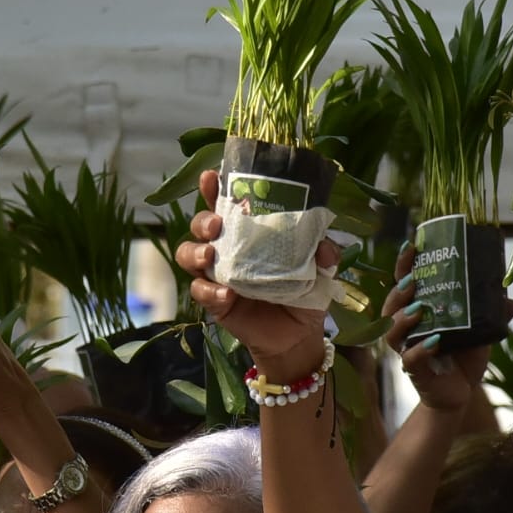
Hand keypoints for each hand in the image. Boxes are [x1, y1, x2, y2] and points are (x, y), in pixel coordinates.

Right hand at [175, 170, 338, 379]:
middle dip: (203, 219)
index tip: (211, 177)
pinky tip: (226, 295)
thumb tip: (324, 247)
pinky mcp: (214, 301)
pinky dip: (209, 291)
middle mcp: (227, 248)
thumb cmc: (304, 293)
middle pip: (200, 224)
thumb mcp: (320, 269)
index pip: (227, 203)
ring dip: (194, 252)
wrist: (297, 335)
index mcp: (250, 233)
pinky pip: (199, 292)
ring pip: (188, 254)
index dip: (214, 188)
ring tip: (209, 256)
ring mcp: (217, 274)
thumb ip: (325, 253)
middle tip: (217, 225)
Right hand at [384, 244, 500, 411]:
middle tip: (413, 281)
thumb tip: (512, 297)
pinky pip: (411, 359)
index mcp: (419, 311)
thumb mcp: (481, 330)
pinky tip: (435, 342)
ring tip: (419, 308)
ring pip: (392, 332)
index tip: (412, 246)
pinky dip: (421, 350)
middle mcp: (407, 329)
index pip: (405, 284)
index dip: (405, 265)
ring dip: (403, 318)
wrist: (461, 393)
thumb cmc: (464, 357)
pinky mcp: (415, 371)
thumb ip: (492, 313)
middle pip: (391, 306)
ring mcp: (407, 350)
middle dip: (399, 291)